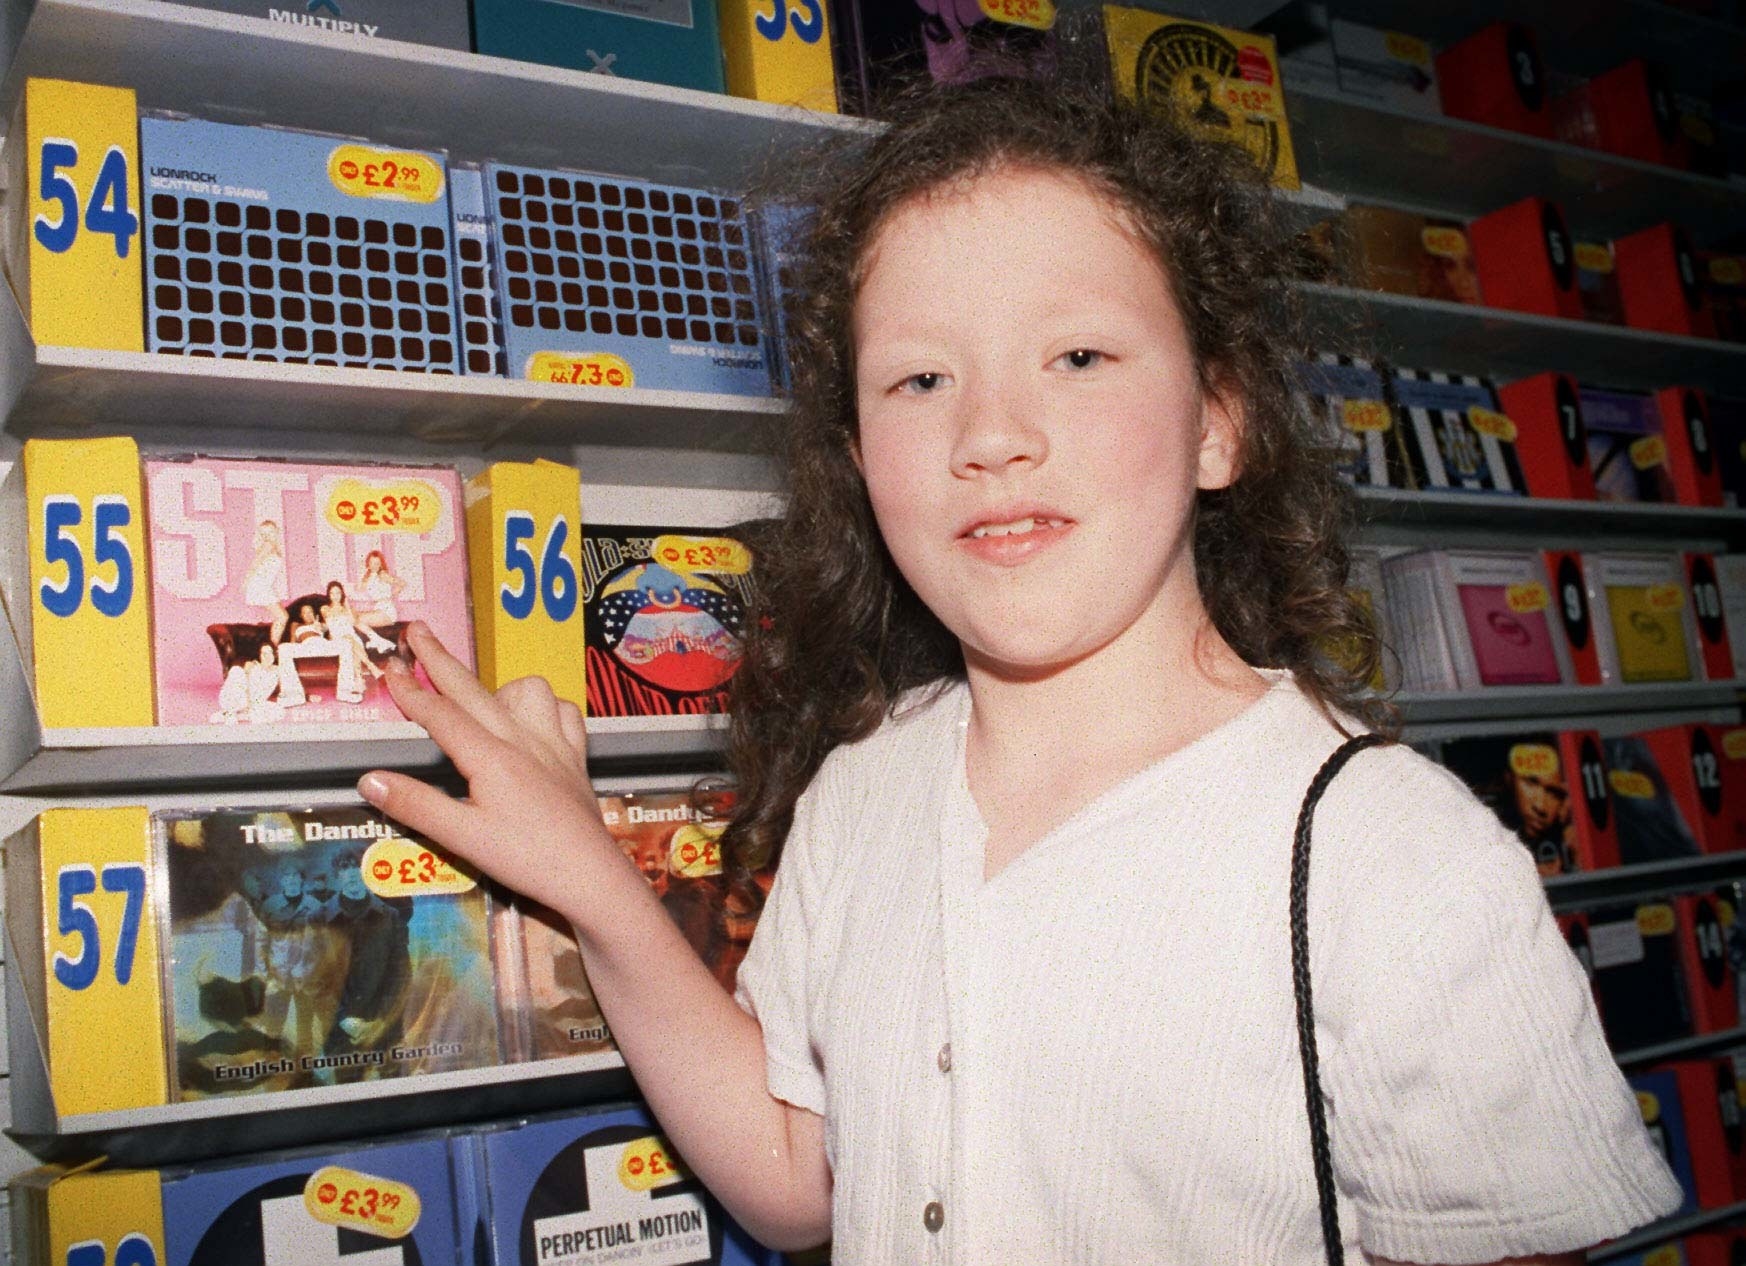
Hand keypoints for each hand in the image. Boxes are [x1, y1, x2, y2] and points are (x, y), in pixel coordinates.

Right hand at [357, 622, 617, 908]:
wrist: (590, 875)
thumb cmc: (528, 859)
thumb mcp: (462, 838)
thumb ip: (414, 805)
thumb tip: (369, 780)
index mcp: (490, 757)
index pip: (441, 714)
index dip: (410, 691)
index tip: (389, 669)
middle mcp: (523, 741)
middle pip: (473, 689)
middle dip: (441, 658)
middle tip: (417, 631)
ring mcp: (553, 746)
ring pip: (529, 691)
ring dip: (500, 687)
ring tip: (479, 699)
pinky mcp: (575, 759)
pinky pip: (564, 713)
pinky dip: (546, 708)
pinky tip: (533, 721)